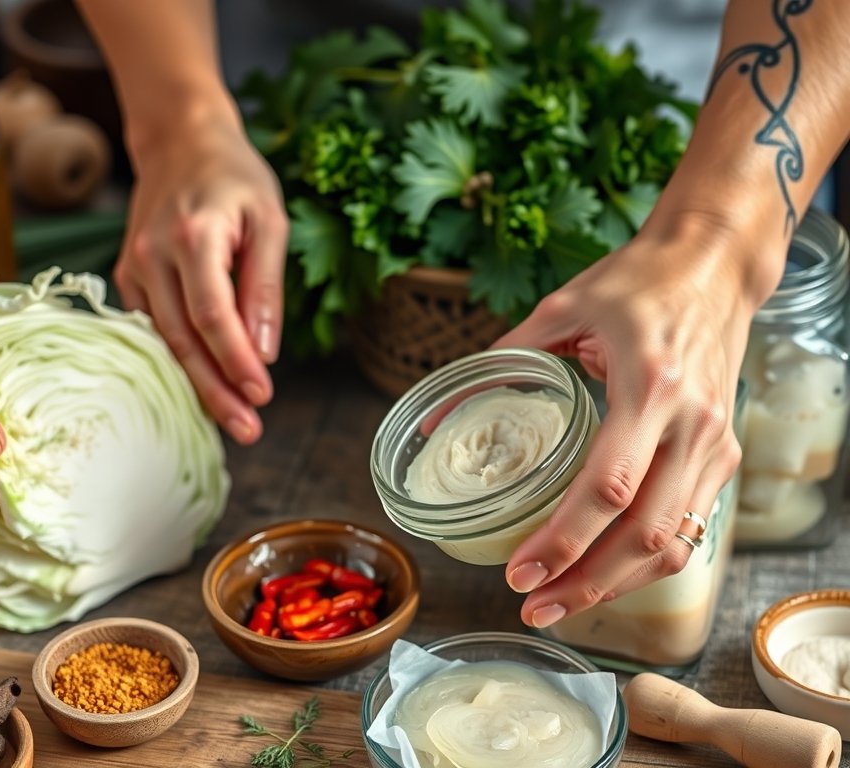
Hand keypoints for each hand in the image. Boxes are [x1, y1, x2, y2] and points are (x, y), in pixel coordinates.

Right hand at [113, 112, 288, 444]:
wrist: (180, 141)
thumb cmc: (234, 178)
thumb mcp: (270, 220)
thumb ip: (266, 285)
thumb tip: (265, 351)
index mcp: (194, 236)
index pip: (213, 314)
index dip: (236, 361)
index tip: (262, 396)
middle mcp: (155, 255)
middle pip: (183, 339)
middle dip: (216, 391)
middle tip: (248, 430)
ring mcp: (134, 267)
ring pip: (164, 342)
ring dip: (197, 385)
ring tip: (231, 421)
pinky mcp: (128, 276)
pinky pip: (153, 328)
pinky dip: (178, 360)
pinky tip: (203, 387)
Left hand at [495, 214, 782, 626]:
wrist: (713, 267)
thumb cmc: (637, 283)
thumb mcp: (562, 307)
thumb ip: (501, 360)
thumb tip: (441, 418)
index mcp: (649, 385)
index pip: (606, 486)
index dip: (562, 540)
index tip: (518, 572)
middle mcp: (691, 424)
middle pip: (644, 533)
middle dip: (585, 582)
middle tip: (532, 606)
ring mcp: (715, 443)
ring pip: (673, 542)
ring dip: (616, 585)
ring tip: (560, 603)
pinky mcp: (724, 453)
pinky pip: (689, 527)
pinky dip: (646, 562)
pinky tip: (603, 574)